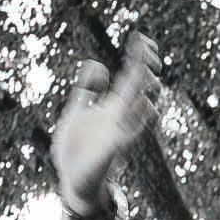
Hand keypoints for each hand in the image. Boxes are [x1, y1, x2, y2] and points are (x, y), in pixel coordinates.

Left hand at [49, 30, 162, 214]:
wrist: (71, 181)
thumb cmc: (75, 149)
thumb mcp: (76, 111)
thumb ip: (86, 89)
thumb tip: (97, 63)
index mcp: (112, 107)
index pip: (130, 77)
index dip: (138, 57)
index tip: (141, 37)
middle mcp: (120, 117)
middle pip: (141, 87)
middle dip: (146, 68)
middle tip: (149, 51)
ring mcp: (119, 132)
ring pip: (144, 110)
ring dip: (147, 92)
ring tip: (146, 76)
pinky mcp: (113, 149)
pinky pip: (132, 134)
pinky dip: (139, 121)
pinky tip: (144, 105)